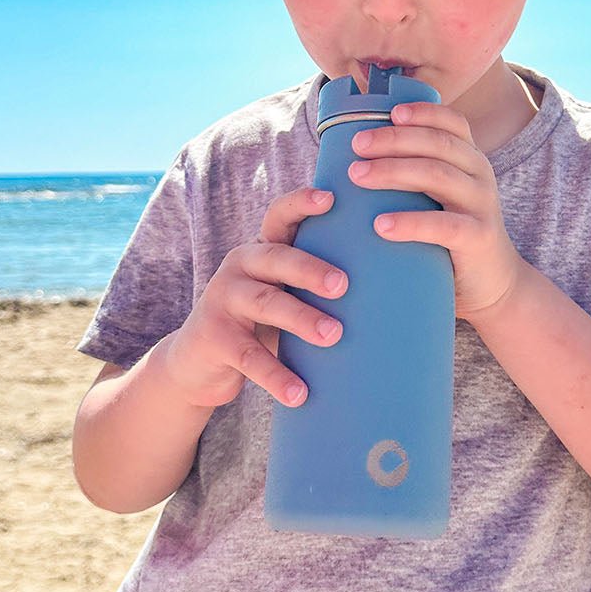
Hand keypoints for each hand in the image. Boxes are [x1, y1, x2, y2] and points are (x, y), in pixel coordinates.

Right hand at [164, 187, 347, 409]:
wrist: (198, 363)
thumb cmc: (258, 323)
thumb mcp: (281, 294)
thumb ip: (314, 283)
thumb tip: (392, 284)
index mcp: (261, 249)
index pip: (280, 217)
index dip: (302, 204)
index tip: (331, 197)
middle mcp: (239, 265)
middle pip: (276, 258)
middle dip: (311, 269)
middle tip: (344, 285)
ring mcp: (223, 299)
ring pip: (266, 304)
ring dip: (301, 319)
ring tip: (333, 336)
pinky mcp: (214, 337)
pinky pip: (249, 356)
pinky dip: (276, 375)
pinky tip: (300, 394)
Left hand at [347, 101, 523, 320]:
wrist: (493, 284)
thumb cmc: (449, 236)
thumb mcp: (438, 197)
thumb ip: (413, 176)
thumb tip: (353, 159)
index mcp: (469, 158)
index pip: (451, 122)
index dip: (422, 112)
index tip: (390, 112)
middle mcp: (479, 174)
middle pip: (437, 144)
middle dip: (394, 139)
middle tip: (356, 145)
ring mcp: (481, 205)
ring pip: (437, 175)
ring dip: (394, 171)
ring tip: (357, 176)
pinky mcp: (478, 238)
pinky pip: (444, 225)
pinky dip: (411, 222)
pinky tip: (381, 225)